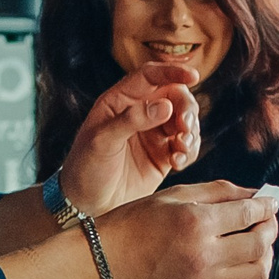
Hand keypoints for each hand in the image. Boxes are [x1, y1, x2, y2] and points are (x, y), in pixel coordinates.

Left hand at [58, 63, 202, 213]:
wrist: (87, 206)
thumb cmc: (85, 168)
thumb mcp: (102, 141)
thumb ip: (132, 120)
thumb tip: (165, 105)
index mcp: (120, 101)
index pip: (149, 76)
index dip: (172, 72)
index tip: (193, 76)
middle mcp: (139, 113)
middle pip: (175, 97)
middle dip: (186, 109)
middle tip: (185, 128)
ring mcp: (153, 134)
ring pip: (185, 121)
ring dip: (190, 132)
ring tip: (181, 149)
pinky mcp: (163, 156)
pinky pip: (186, 146)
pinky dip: (189, 152)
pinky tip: (178, 163)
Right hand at [95, 181, 276, 278]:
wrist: (104, 262)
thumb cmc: (135, 223)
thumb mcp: (175, 196)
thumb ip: (219, 192)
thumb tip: (255, 194)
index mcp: (196, 223)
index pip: (249, 214)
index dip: (266, 206)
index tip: (270, 203)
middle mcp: (203, 256)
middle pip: (260, 245)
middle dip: (270, 229)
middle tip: (266, 221)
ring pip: (258, 274)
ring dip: (264, 257)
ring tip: (255, 245)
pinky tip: (236, 266)